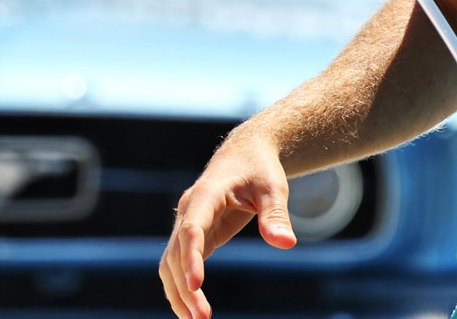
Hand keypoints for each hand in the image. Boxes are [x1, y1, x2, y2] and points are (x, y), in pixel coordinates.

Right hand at [158, 134, 297, 318]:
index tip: (196, 286)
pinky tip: (191, 309)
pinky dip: (180, 286)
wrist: (246, 153)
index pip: (192, 229)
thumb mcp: (274, 188)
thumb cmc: (261, 169)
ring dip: (178, 292)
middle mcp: (189, 209)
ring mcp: (187, 222)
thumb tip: (286, 243)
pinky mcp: (193, 233)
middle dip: (185, 287)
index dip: (190, 258)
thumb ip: (276, 215)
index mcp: (206, 194)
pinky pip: (178, 262)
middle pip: (176, 252)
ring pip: (170, 262)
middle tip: (202, 318)